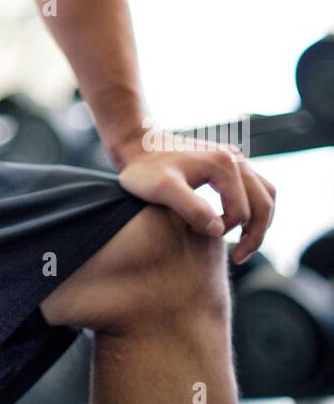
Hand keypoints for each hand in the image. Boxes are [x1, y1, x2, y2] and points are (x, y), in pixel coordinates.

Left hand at [115, 129, 275, 263]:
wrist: (136, 146)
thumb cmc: (144, 170)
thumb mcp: (162, 190)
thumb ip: (191, 208)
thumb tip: (219, 229)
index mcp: (223, 164)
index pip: (241, 211)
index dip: (224, 231)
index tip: (197, 233)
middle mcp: (235, 158)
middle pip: (264, 203)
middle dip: (255, 235)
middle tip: (238, 258)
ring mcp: (235, 158)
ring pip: (266, 195)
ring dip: (259, 222)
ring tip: (242, 245)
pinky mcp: (229, 163)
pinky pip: (257, 188)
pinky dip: (254, 209)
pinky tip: (233, 224)